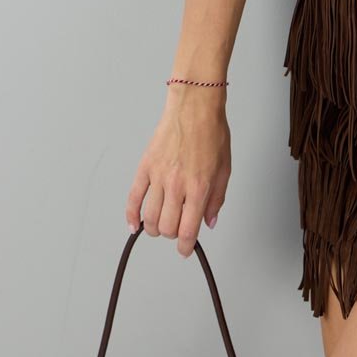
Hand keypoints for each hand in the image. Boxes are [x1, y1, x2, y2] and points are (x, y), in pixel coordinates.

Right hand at [125, 90, 230, 257]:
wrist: (195, 106)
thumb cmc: (212, 132)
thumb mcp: (225, 167)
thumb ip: (217, 198)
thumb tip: (209, 222)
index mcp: (199, 187)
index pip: (188, 230)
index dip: (185, 246)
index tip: (185, 249)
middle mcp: (177, 185)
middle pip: (167, 228)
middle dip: (172, 235)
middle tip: (177, 229)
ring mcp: (159, 176)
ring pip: (150, 218)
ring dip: (154, 229)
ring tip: (160, 226)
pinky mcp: (145, 167)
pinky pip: (133, 198)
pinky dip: (131, 216)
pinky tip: (135, 225)